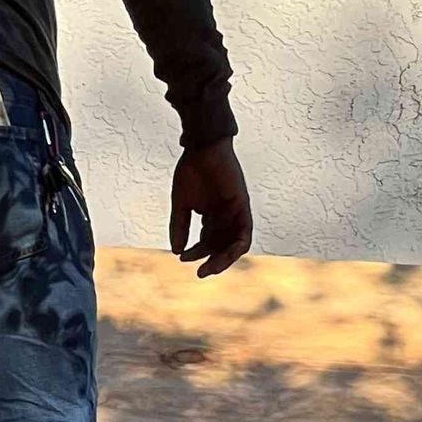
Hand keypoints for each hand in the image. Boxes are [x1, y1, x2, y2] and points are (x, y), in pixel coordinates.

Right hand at [169, 139, 253, 278]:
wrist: (202, 148)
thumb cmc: (192, 170)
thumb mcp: (182, 203)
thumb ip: (180, 226)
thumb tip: (176, 251)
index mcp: (212, 215)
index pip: (207, 242)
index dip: (196, 253)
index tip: (183, 259)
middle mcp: (226, 217)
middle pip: (222, 246)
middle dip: (212, 261)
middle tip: (201, 273)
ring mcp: (236, 212)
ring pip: (235, 244)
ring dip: (224, 258)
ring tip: (210, 268)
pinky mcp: (243, 207)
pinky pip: (245, 233)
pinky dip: (236, 246)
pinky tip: (225, 255)